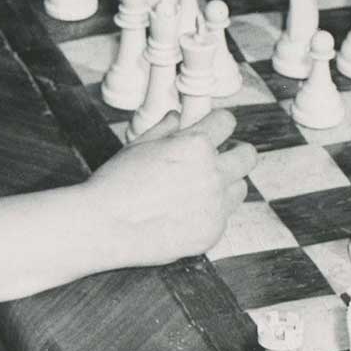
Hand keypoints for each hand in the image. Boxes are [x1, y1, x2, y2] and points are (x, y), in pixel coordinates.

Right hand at [83, 108, 257, 265]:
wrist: (102, 226)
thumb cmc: (115, 183)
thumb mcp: (138, 145)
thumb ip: (165, 129)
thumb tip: (177, 117)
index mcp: (195, 145)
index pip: (227, 122)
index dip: (218, 124)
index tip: (214, 130)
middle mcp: (212, 173)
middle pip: (248, 155)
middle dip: (236, 153)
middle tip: (221, 159)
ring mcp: (215, 205)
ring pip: (240, 188)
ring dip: (226, 186)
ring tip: (199, 191)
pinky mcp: (212, 232)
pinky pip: (223, 217)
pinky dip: (210, 214)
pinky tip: (185, 215)